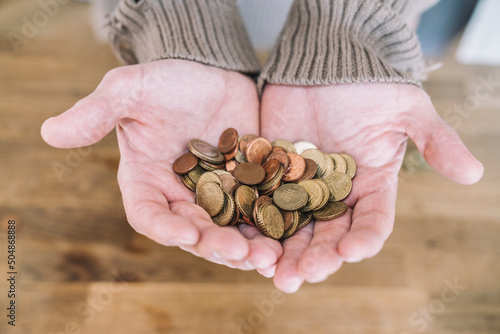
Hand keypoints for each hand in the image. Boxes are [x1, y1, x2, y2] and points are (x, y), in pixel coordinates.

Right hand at [41, 59, 281, 270]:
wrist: (212, 71)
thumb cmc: (166, 79)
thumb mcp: (130, 89)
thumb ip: (97, 112)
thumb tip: (49, 132)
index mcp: (146, 181)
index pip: (147, 214)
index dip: (163, 227)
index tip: (184, 233)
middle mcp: (179, 196)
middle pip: (193, 231)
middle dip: (213, 245)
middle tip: (237, 253)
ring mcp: (215, 195)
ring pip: (227, 230)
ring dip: (245, 246)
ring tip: (266, 256)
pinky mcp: (246, 187)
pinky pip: (256, 213)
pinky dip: (268, 227)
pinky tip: (286, 237)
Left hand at [260, 83, 482, 291]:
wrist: (325, 64)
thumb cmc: (369, 85)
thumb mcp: (406, 109)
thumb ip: (435, 140)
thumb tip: (474, 174)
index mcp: (370, 186)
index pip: (372, 222)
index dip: (363, 238)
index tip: (350, 251)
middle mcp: (335, 195)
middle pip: (327, 235)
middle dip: (315, 257)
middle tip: (298, 277)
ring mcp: (299, 187)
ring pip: (292, 228)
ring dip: (281, 252)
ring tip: (270, 273)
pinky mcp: (269, 175)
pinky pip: (261, 203)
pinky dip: (253, 223)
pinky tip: (244, 240)